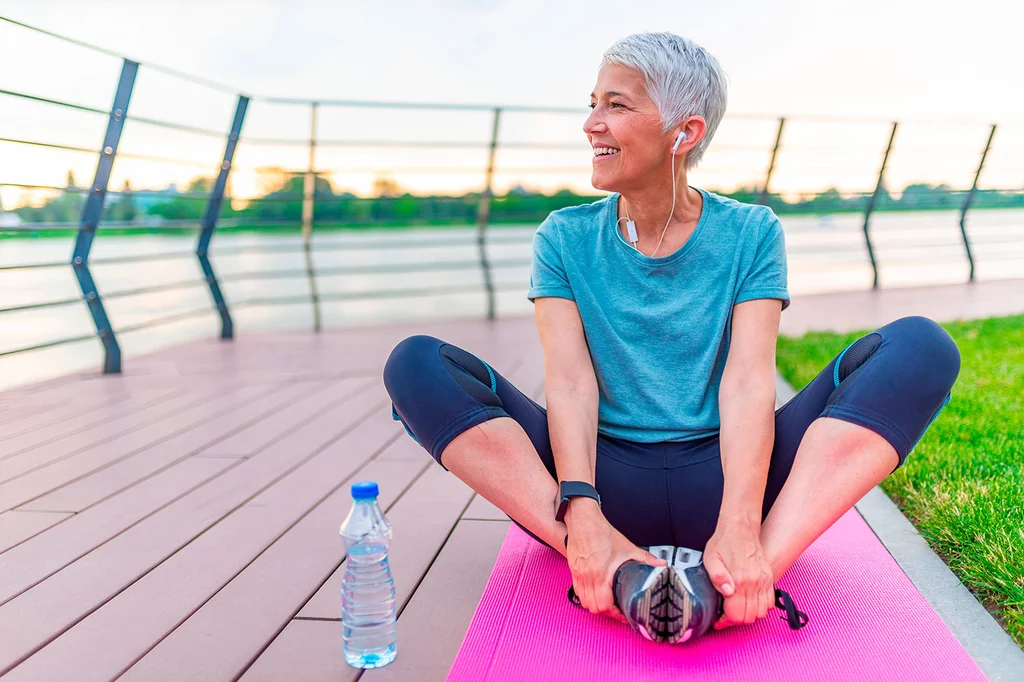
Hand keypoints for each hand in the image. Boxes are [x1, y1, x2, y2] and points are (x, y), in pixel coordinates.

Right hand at [564, 499, 666, 622]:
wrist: (583, 521)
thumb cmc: (602, 533)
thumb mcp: (627, 547)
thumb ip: (645, 559)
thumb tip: (661, 565)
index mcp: (601, 572)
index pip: (605, 604)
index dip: (616, 613)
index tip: (624, 613)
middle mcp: (588, 576)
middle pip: (594, 607)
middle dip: (608, 612)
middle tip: (618, 610)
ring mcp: (579, 575)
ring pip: (585, 602)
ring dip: (596, 606)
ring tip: (608, 604)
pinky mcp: (574, 572)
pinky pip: (578, 593)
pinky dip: (587, 598)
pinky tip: (595, 594)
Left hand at [702, 519, 773, 629]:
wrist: (740, 526)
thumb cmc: (723, 542)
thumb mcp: (711, 559)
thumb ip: (718, 578)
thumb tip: (728, 593)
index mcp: (739, 579)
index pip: (737, 614)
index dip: (725, 620)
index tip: (718, 618)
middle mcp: (755, 582)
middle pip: (749, 617)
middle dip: (736, 619)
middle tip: (725, 613)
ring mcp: (764, 580)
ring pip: (761, 612)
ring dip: (748, 614)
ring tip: (736, 607)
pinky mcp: (769, 577)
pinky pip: (770, 602)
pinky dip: (760, 607)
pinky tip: (748, 601)